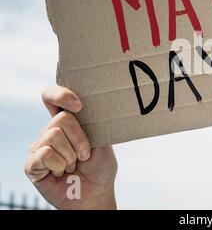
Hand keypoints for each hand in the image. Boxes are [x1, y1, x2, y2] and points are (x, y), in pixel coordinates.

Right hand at [25, 86, 117, 208]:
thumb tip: (88, 106)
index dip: (60, 94)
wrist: (96, 194)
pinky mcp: (32, 165)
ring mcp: (39, 148)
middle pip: (61, 118)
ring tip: (73, 166)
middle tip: (84, 155)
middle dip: (80, 139)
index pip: (52, 96)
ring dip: (71, 155)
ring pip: (53, 136)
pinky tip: (61, 173)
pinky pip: (44, 154)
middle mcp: (50, 132)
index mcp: (67, 122)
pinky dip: (59, 165)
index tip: (79, 105)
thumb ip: (93, 123)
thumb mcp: (103, 141)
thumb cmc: (100, 168)